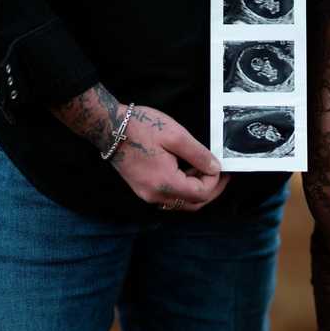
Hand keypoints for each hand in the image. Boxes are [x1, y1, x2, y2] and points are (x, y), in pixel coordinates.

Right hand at [52, 84, 227, 210]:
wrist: (109, 126)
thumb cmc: (141, 127)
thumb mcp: (176, 136)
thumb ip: (199, 155)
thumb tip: (216, 168)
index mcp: (164, 183)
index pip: (200, 194)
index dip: (215, 182)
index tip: (220, 166)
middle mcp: (154, 195)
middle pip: (193, 204)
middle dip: (211, 190)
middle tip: (221, 173)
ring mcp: (146, 194)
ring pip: (181, 203)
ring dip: (197, 189)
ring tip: (204, 169)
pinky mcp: (142, 188)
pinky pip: (169, 197)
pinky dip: (183, 189)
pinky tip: (187, 171)